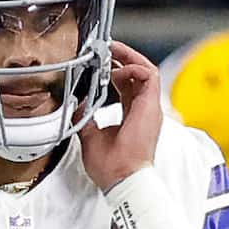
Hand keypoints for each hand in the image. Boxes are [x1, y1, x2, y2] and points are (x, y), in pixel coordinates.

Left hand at [78, 41, 160, 191]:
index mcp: (132, 117)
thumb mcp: (90, 137)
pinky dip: (134, 67)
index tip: (102, 64)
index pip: (128, 86)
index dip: (116, 72)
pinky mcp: (151, 106)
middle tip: (106, 49)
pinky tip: (118, 67)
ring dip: (129, 57)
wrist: (123, 179)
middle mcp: (143, 110)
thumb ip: (86, 118)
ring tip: (112, 49)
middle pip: (137, 75)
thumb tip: (77, 106)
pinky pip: (149, 75)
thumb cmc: (111, 167)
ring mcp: (149, 108)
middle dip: (122, 58)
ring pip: (145, 70)